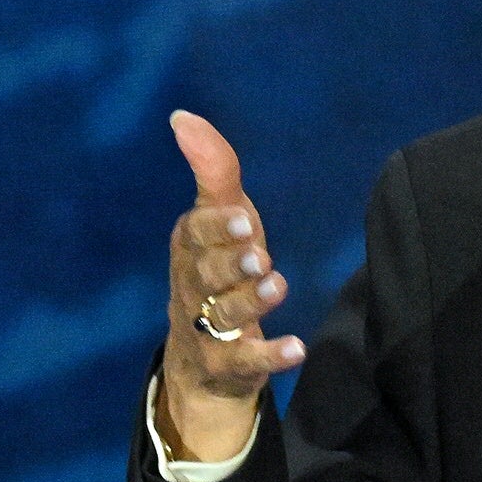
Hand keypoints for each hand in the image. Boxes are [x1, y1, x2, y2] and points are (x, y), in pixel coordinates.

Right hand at [157, 111, 305, 463]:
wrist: (201, 356)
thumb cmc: (218, 271)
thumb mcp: (221, 220)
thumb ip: (212, 171)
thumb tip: (183, 117)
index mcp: (188, 250)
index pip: (194, 236)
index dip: (217, 228)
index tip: (245, 220)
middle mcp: (190, 290)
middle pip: (205, 276)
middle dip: (231, 264)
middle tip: (259, 254)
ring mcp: (205, 330)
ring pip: (224, 315)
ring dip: (252, 301)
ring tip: (278, 285)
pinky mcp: (227, 365)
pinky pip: (246, 361)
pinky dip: (271, 355)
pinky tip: (297, 347)